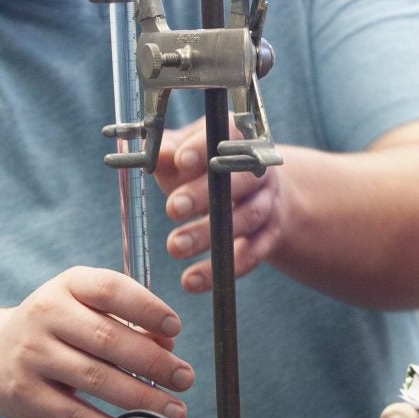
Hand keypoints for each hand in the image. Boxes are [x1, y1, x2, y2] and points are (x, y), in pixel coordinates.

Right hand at [0, 267, 195, 417]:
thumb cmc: (56, 329)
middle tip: (185, 378)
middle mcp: (46, 314)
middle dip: (154, 362)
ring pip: (96, 379)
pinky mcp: (26, 394)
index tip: (176, 328)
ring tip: (174, 410)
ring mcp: (33, 355)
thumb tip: (168, 346)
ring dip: (142, 398)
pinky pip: (75, 416)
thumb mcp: (86, 311)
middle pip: (108, 338)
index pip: (111, 289)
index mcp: (68, 285)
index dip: (147, 308)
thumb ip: (127, 323)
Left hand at [155, 116, 286, 293]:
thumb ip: (167, 152)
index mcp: (238, 139)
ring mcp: (269, 203)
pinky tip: (192, 281)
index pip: (225, 136)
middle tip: (172, 208)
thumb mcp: (187, 154)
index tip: (179, 161)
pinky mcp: (270, 236)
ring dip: (210, 234)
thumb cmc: (210, 169)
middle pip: (239, 179)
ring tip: (175, 247)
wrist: (259, 194)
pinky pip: (252, 255)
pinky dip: (222, 270)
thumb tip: (148, 152)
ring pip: (246, 218)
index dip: (203, 148)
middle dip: (204, 194)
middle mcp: (259, 170)